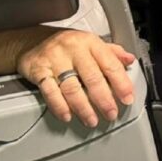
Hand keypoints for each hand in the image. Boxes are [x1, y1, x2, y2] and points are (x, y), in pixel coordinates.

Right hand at [15, 30, 136, 127]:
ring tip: (91, 119)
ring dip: (83, 108)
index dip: (121, 83)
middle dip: (104, 99)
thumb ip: (111, 52)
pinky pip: (50, 91)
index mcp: (90, 42)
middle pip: (92, 77)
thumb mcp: (91, 43)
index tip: (127, 98)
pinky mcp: (38, 70)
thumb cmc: (66, 45)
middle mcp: (73, 49)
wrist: (32, 40)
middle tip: (111, 113)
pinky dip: (59, 106)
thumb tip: (130, 60)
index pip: (110, 63)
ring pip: (72, 87)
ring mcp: (55, 59)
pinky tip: (67, 115)